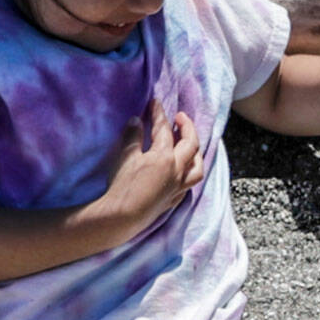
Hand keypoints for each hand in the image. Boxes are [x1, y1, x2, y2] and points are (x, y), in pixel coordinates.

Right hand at [98, 99, 204, 231]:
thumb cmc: (122, 185)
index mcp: (165, 157)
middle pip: (191, 145)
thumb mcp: (125, 156)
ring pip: (198, 167)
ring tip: (190, 144)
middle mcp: (177, 171)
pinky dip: (189, 173)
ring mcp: (178, 187)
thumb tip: (136, 120)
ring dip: (196, 152)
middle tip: (180, 117)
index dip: (159, 114)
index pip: (164, 130)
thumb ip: (133, 136)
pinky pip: (189, 183)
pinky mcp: (175, 199)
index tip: (155, 103)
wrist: (123, 216)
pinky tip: (183, 170)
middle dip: (187, 127)